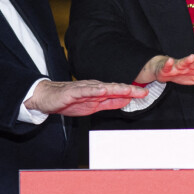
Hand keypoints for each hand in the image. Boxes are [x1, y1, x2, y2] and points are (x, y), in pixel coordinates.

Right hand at [24, 80, 147, 115]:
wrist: (47, 97)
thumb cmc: (70, 101)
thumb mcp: (95, 105)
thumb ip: (111, 103)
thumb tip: (127, 100)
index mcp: (100, 91)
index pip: (119, 91)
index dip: (132, 92)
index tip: (145, 93)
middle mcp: (94, 87)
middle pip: (114, 88)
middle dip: (129, 89)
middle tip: (143, 91)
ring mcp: (84, 88)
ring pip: (103, 88)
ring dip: (116, 88)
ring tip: (128, 89)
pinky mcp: (73, 92)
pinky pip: (85, 91)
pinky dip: (95, 90)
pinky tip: (103, 90)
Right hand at [135, 54, 193, 85]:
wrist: (164, 71)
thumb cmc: (183, 74)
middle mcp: (187, 66)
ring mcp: (176, 67)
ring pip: (182, 64)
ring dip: (187, 61)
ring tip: (191, 57)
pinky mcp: (166, 69)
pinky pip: (167, 67)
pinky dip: (168, 64)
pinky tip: (170, 60)